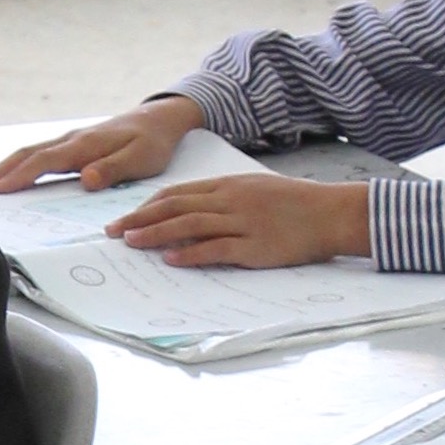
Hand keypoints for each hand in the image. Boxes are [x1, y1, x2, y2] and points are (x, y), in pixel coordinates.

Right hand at [0, 97, 204, 194]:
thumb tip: (85, 180)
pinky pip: (39, 154)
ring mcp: (70, 141)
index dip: (20, 176)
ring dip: (5, 168)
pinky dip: (19, 165)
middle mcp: (72, 140)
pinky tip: (11, 177)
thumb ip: (113, 170)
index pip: (45, 161)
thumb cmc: (152, 143)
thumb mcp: (141, 160)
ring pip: (29, 152)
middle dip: (0, 171)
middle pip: (27, 154)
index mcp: (85, 145)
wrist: (158, 119)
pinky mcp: (72, 145)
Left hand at [107, 173, 372, 267]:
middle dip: (141, 218)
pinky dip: (190, 253)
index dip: (148, 205)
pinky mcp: (254, 246)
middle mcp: (230, 200)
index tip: (127, 216)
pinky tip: (171, 259)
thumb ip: (225, 197)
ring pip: (189, 225)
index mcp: (228, 185)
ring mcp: (242, 222)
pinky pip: (216, 248)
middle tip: (114, 231)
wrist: (330, 212)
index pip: (178, 193)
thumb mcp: (256, 189)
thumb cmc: (294, 203)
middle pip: (175, 206)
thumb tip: (193, 210)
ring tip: (132, 242)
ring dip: (156, 234)